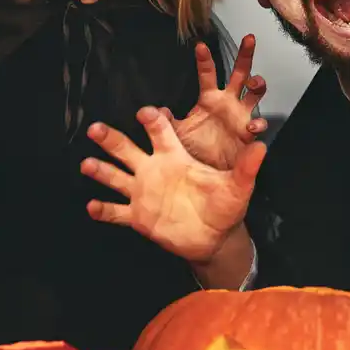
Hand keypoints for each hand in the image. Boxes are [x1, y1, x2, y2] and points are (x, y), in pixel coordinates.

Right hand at [80, 107, 265, 263]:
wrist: (213, 237)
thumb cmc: (223, 206)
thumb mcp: (237, 186)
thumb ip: (246, 168)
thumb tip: (263, 146)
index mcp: (175, 156)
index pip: (160, 131)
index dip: (153, 120)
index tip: (148, 112)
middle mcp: (153, 169)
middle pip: (126, 148)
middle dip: (111, 138)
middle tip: (95, 128)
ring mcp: (142, 192)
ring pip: (115, 176)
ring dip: (100, 169)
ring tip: (86, 164)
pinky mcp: (137, 216)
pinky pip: (116, 211)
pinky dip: (103, 209)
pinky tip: (91, 206)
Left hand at [166, 35, 267, 169]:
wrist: (206, 175)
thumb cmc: (194, 151)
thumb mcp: (177, 134)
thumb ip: (168, 121)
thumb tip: (156, 110)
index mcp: (209, 99)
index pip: (207, 74)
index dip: (204, 60)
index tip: (200, 46)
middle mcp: (227, 103)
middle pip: (239, 73)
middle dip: (245, 56)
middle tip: (248, 39)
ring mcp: (241, 116)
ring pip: (255, 93)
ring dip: (258, 85)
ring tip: (255, 82)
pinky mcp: (249, 134)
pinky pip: (258, 125)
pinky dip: (257, 125)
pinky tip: (251, 126)